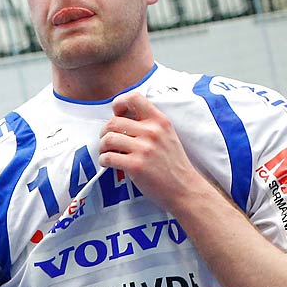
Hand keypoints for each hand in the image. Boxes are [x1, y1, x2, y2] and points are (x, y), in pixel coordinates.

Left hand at [97, 94, 210, 216]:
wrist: (184, 188)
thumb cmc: (173, 163)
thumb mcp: (167, 135)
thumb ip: (149, 124)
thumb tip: (121, 117)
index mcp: (160, 120)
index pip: (134, 98)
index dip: (119, 103)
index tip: (117, 115)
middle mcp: (152, 131)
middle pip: (113, 122)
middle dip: (105, 132)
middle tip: (107, 141)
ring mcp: (144, 148)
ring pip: (108, 139)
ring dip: (102, 147)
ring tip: (107, 153)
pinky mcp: (135, 165)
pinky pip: (108, 157)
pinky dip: (103, 160)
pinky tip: (108, 163)